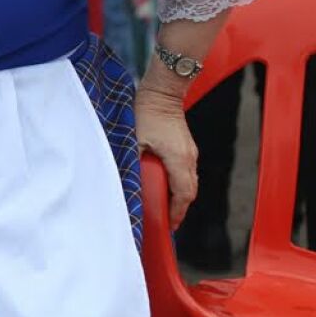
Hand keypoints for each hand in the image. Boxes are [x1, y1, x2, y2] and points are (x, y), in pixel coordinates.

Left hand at [134, 83, 198, 229]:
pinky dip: (179, 183)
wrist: (161, 92)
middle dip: (180, 208)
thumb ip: (132, 162)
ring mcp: (190, 151)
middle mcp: (188, 157)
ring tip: (166, 208)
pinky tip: (167, 186)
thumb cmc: (147, 112)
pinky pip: (186, 171)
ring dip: (180, 196)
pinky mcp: (186, 146)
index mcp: (177, 158)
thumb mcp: (134, 140)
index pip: (183, 193)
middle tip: (168, 221)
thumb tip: (125, 180)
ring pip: (190, 181)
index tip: (170, 224)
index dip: (177, 212)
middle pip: (190, 191)